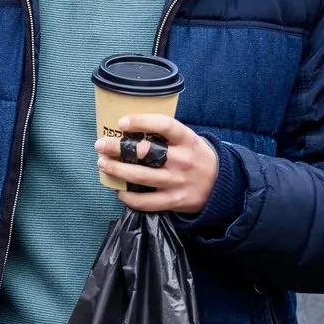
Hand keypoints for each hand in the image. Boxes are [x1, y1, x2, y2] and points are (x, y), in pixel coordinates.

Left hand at [95, 114, 218, 213]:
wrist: (222, 186)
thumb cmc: (198, 159)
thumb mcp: (190, 141)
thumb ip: (167, 136)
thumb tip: (130, 130)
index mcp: (188, 140)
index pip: (165, 125)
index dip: (141, 122)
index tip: (122, 123)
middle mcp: (183, 160)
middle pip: (146, 152)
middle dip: (117, 147)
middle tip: (100, 145)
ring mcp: (178, 182)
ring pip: (140, 176)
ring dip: (116, 169)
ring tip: (102, 164)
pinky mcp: (174, 201)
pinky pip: (146, 201)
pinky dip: (128, 197)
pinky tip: (119, 191)